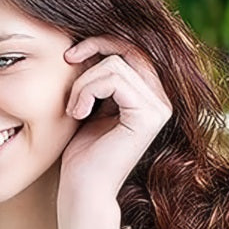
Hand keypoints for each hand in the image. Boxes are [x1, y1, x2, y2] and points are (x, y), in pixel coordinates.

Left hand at [60, 37, 171, 203]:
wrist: (82, 189)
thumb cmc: (80, 152)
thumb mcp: (89, 103)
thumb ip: (98, 75)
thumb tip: (92, 39)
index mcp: (149, 94)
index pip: (131, 48)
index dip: (100, 42)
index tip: (70, 56)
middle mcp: (161, 98)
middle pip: (129, 47)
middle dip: (93, 49)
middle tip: (67, 62)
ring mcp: (160, 107)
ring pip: (117, 63)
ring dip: (83, 82)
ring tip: (73, 108)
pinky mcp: (150, 115)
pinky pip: (115, 78)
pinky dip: (87, 90)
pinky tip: (78, 113)